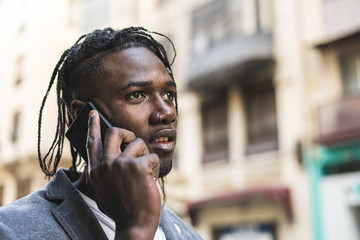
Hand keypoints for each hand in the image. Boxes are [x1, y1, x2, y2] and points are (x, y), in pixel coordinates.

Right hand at [86, 110, 160, 239]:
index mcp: (95, 171)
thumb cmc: (122, 209)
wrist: (134, 225)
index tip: (93, 112)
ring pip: (138, 143)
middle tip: (133, 141)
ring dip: (144, 156)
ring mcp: (121, 164)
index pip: (92, 142)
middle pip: (114, 132)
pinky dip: (154, 167)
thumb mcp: (104, 190)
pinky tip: (150, 181)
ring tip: (144, 174)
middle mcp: (105, 164)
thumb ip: (103, 172)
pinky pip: (151, 156)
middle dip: (127, 133)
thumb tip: (109, 156)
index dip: (92, 125)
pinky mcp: (138, 166)